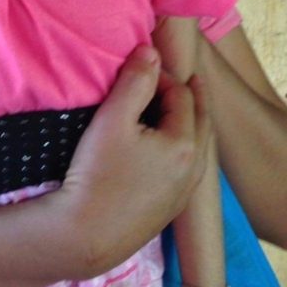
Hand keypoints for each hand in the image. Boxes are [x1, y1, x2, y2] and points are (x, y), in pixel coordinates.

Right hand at [53, 45, 209, 277]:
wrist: (84, 236)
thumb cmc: (97, 173)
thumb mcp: (113, 118)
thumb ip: (135, 80)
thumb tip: (151, 50)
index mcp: (185, 144)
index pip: (182, 96)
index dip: (163, 76)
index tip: (141, 68)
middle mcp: (195, 170)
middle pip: (202, 121)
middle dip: (192, 96)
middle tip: (187, 77)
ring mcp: (185, 194)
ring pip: (201, 147)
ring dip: (194, 122)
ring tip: (184, 107)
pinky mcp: (171, 210)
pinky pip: (191, 168)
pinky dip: (188, 147)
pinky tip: (172, 148)